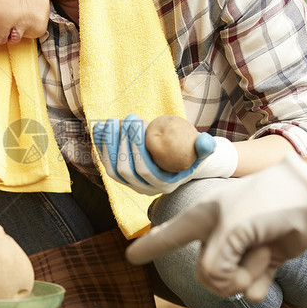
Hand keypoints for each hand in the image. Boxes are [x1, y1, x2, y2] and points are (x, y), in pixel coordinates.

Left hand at [92, 114, 236, 195]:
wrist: (176, 161)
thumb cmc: (189, 153)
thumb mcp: (199, 151)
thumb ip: (205, 147)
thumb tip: (206, 142)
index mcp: (163, 184)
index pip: (144, 169)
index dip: (136, 146)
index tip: (137, 122)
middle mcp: (144, 189)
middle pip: (125, 170)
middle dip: (122, 142)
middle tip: (126, 118)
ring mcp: (130, 185)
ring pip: (111, 170)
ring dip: (108, 145)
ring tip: (110, 122)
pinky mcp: (120, 177)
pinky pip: (105, 164)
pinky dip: (100, 146)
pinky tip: (100, 128)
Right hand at [125, 152, 306, 301]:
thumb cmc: (266, 203)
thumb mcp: (230, 231)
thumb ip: (212, 264)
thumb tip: (214, 285)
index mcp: (200, 219)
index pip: (166, 236)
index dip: (148, 247)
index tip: (130, 257)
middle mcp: (215, 235)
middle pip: (202, 274)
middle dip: (225, 271)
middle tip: (245, 249)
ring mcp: (238, 250)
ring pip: (227, 285)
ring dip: (248, 272)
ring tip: (264, 248)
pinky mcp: (262, 262)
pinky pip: (251, 290)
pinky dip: (263, 282)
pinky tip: (272, 263)